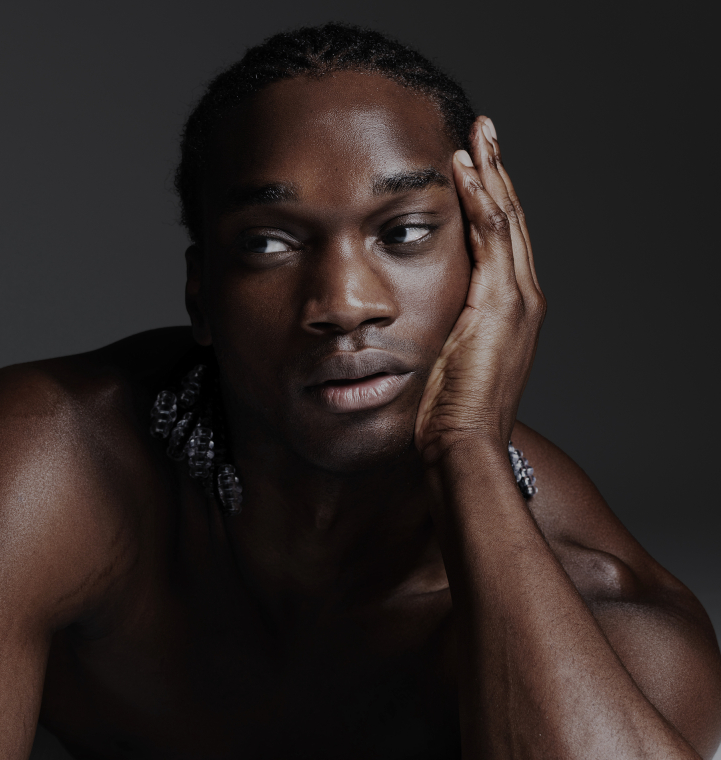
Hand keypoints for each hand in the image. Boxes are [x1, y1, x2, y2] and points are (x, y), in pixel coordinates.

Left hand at [414, 116, 545, 462]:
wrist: (464, 444)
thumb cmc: (449, 415)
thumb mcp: (448, 361)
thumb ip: (446, 330)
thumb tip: (418, 316)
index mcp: (511, 312)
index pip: (503, 242)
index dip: (491, 201)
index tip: (474, 166)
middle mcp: (524, 300)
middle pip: (512, 222)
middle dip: (497, 174)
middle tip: (484, 131)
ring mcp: (518, 301)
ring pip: (507, 220)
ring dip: (490, 174)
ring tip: (477, 135)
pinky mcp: (502, 304)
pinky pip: (493, 238)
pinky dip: (481, 201)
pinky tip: (466, 171)